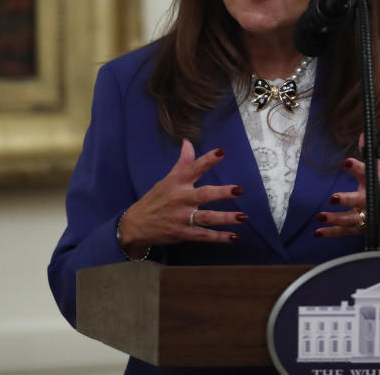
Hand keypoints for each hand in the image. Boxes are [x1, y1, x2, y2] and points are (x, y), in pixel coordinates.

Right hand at [117, 139, 246, 255]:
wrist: (136, 225)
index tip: (221, 152)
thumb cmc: (155, 199)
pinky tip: (234, 237)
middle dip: (221, 193)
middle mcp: (180, 199)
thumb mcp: (167, 180)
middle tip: (239, 190)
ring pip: (206, 218)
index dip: (207, 160)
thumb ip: (183, 162)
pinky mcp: (183, 234)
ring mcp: (181, 218)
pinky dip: (219, 237)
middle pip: (203, 195)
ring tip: (243, 217)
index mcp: (177, 182)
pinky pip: (204, 235)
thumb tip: (188, 141)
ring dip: (225, 218)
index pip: (193, 168)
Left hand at [314, 154, 379, 250]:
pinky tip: (318, 232)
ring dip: (335, 219)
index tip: (347, 161)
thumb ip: (369, 157)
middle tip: (334, 197)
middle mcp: (373, 201)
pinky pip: (346, 231)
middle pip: (360, 201)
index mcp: (378, 184)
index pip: (368, 173)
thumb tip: (362, 136)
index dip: (357, 167)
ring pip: (351, 219)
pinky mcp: (364, 228)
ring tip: (320, 216)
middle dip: (348, 200)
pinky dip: (332, 233)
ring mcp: (368, 216)